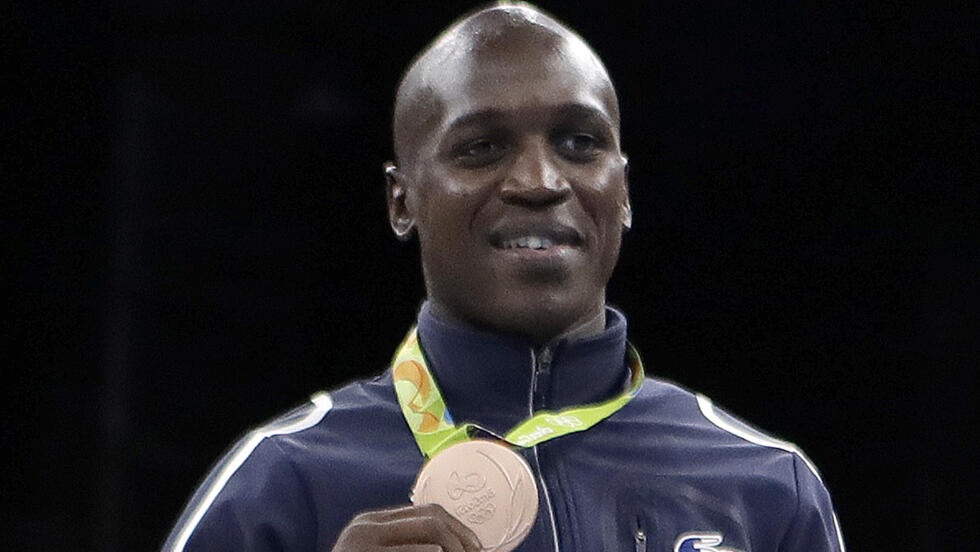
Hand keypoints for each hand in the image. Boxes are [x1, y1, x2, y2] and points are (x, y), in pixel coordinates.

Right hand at [331, 503, 482, 551]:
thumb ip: (405, 545)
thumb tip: (452, 544)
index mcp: (372, 522)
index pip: (428, 513)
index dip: (459, 529)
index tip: (478, 549)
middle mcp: (366, 526)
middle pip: (432, 518)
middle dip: (462, 538)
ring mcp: (362, 541)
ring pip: (428, 529)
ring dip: (454, 546)